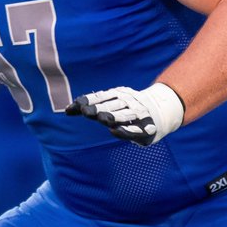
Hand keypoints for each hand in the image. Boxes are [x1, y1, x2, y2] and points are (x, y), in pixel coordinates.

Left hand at [65, 83, 184, 145]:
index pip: (102, 96)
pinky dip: (124, 130)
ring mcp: (138, 114)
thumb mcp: (110, 103)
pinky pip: (134, 129)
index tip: (78, 106)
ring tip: (102, 119)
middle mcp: (128, 102)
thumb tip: (66, 110)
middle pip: (111, 105)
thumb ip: (90, 106)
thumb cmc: (126, 108)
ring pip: (123, 115)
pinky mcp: (145, 128)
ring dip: (113, 117)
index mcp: (118, 94)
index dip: (90, 100)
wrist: (160, 110)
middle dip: (99, 108)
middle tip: (86, 112)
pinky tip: (114, 131)